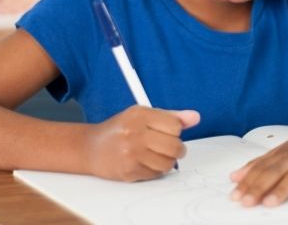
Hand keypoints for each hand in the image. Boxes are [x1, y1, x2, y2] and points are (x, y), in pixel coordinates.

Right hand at [85, 105, 199, 180]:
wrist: (91, 147)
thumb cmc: (121, 128)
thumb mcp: (143, 114)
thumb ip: (171, 116)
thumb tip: (196, 118)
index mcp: (140, 114)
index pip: (175, 125)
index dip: (176, 130)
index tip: (171, 131)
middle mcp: (135, 133)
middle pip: (174, 146)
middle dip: (177, 148)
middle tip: (171, 147)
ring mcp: (131, 153)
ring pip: (167, 163)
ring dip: (168, 161)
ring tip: (159, 155)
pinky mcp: (129, 171)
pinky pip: (156, 174)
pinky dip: (156, 170)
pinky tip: (147, 162)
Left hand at [230, 117, 287, 206]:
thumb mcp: (284, 151)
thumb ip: (261, 164)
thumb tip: (235, 176)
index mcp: (283, 153)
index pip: (262, 168)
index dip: (248, 181)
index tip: (235, 196)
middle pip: (275, 172)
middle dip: (259, 187)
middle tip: (246, 202)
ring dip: (283, 189)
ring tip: (270, 203)